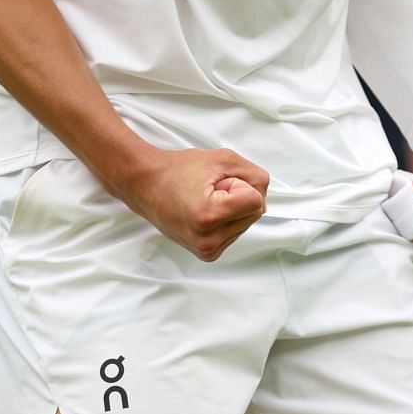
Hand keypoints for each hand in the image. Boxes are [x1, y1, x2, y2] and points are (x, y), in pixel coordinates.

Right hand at [116, 147, 268, 261]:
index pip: (256, 200)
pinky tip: (204, 212)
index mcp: (209, 217)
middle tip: (209, 190)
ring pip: (247, 222)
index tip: (214, 183)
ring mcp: (207, 251)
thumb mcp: (223, 159)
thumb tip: (264, 196)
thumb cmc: (180, 170)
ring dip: (232, 208)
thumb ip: (254, 175)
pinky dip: (227, 219)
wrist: (147, 186)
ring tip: (204, 200)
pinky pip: (236, 231)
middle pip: (255, 212)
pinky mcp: (207, 254)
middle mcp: (208, 241)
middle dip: (238, 196)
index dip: (239, 184)